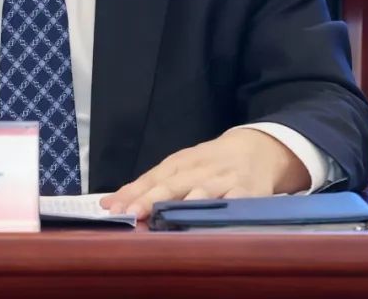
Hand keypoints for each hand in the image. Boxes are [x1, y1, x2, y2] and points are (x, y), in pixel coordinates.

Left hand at [100, 128, 309, 218]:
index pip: (152, 178)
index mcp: (179, 164)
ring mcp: (223, 180)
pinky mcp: (249, 192)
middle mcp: (198, 170)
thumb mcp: (179, 169)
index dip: (133, 193)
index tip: (112, 208)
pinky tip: (213, 218)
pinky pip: (236, 201)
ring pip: (201, 192)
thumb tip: (110, 203)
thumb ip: (147, 186)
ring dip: (183, 205)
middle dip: (151, 200)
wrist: (258, 149)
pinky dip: (224, 208)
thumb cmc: (210, 164)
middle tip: (131, 214)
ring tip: (167, 218)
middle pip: (172, 185)